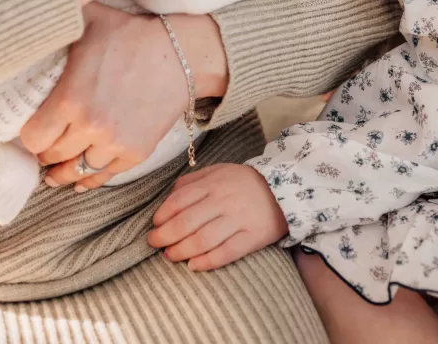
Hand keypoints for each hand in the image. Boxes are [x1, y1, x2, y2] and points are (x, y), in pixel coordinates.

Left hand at [20, 5, 226, 187]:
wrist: (181, 54)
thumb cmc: (132, 34)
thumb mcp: (90, 19)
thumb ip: (59, 19)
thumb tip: (31, 13)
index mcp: (71, 97)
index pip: (32, 137)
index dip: (28, 135)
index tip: (31, 128)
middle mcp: (90, 126)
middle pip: (51, 157)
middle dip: (44, 151)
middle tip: (42, 145)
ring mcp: (114, 142)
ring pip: (75, 172)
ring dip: (63, 171)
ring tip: (55, 169)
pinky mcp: (135, 152)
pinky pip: (103, 177)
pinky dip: (88, 179)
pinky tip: (80, 178)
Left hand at [149, 164, 287, 270]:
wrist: (283, 189)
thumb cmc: (243, 182)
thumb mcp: (218, 171)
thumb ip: (193, 181)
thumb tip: (169, 196)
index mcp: (213, 183)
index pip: (179, 201)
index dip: (162, 215)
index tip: (154, 225)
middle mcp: (223, 200)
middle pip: (187, 222)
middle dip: (165, 236)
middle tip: (154, 244)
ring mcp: (238, 219)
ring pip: (203, 239)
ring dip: (181, 251)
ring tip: (170, 256)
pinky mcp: (252, 237)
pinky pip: (226, 253)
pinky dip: (207, 262)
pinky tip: (193, 266)